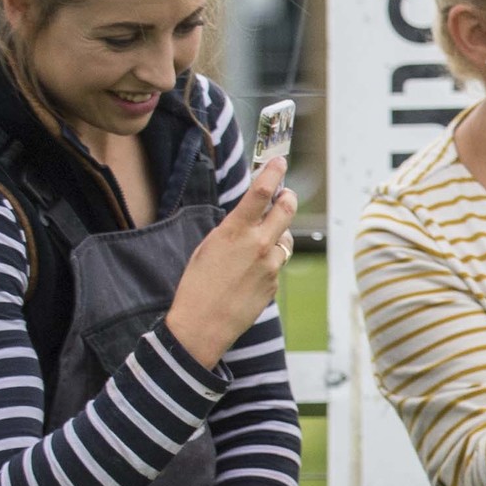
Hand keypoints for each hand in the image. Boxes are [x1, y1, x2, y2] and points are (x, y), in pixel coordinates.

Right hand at [168, 157, 296, 368]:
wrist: (203, 325)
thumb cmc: (196, 284)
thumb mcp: (208, 247)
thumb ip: (234, 229)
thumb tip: (251, 216)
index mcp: (235, 231)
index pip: (262, 192)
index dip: (273, 172)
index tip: (280, 161)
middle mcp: (259, 245)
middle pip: (287, 208)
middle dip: (288, 197)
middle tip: (285, 193)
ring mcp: (271, 265)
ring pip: (285, 237)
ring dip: (278, 232)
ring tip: (259, 239)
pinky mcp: (275, 283)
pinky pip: (278, 263)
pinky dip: (269, 260)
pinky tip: (250, 271)